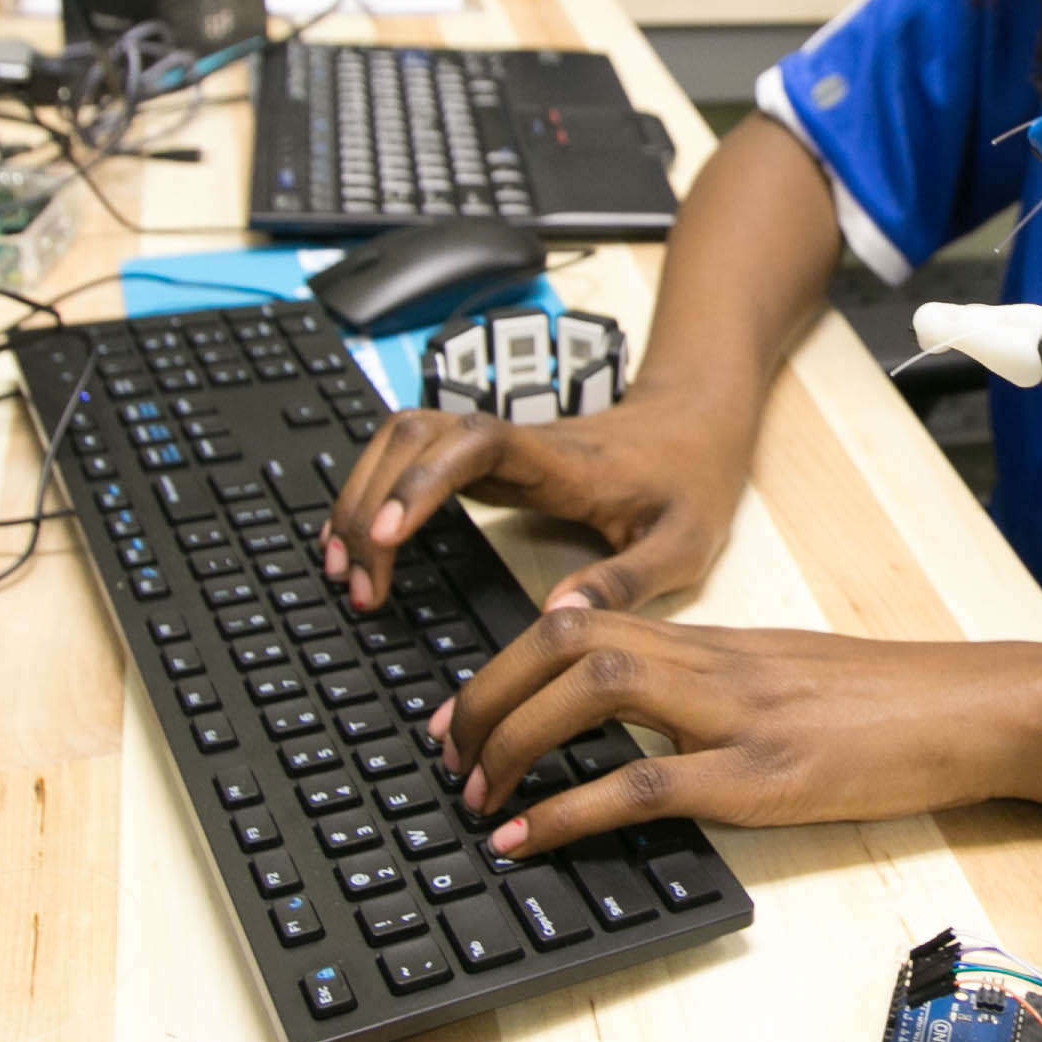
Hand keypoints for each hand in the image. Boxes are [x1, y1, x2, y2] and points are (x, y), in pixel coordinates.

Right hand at [317, 392, 745, 615]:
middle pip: (414, 435)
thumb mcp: (681, 544)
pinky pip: (412, 458)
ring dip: (361, 495)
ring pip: (401, 438)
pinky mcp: (485, 458)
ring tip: (345, 572)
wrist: (696, 422)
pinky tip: (361, 545)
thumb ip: (624, 581)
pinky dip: (375, 493)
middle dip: (369, 502)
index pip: (474, 443)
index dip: (421, 482)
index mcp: (562, 460)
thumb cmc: (691, 480)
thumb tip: (556, 619)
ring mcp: (496, 445)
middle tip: (358, 586)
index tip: (384, 538)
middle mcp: (517, 441)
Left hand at [431, 606, 1041, 858]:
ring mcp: (737, 715)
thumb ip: (709, 694)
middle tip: (446, 758)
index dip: (502, 665)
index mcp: (711, 643)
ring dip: (513, 740)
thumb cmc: (888, 706)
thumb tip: (638, 734)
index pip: (580, 623)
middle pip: (564, 642)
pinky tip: (530, 837)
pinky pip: (647, 783)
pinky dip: (572, 810)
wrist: (973, 711)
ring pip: (593, 689)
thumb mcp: (783, 683)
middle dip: (485, 697)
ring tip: (476, 798)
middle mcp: (712, 664)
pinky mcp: (764, 775)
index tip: (458, 716)